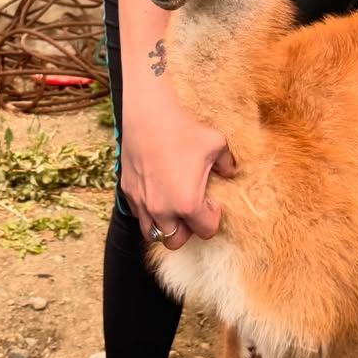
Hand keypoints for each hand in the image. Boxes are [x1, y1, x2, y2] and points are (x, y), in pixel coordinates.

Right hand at [120, 98, 236, 249]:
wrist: (147, 116)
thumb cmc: (183, 130)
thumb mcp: (216, 144)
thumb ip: (227, 163)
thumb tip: (230, 172)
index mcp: (188, 204)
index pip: (206, 230)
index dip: (212, 217)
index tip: (211, 202)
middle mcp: (163, 210)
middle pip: (176, 240)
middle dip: (187, 229)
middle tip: (192, 210)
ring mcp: (143, 203)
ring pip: (153, 234)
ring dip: (165, 226)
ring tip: (173, 207)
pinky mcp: (128, 192)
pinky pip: (139, 214)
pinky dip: (149, 212)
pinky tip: (157, 193)